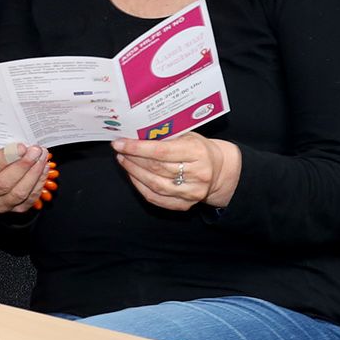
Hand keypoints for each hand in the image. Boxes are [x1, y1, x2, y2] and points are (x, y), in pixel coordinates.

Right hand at [0, 143, 56, 213]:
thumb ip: (1, 146)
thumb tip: (21, 139)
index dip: (7, 156)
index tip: (22, 147)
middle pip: (5, 182)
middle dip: (24, 165)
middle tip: (36, 151)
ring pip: (19, 192)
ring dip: (35, 174)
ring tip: (42, 158)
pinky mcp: (14, 209)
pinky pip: (30, 199)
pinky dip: (39, 183)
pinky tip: (43, 169)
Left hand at [111, 134, 241, 210]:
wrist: (219, 170)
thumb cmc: (199, 149)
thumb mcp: (188, 135)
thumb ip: (167, 136)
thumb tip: (135, 135)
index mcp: (197, 153)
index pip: (161, 151)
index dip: (137, 148)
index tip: (120, 143)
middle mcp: (197, 174)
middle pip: (156, 168)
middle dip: (133, 159)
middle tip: (120, 150)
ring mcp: (191, 192)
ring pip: (154, 185)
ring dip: (134, 172)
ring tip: (124, 161)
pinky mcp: (185, 205)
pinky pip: (156, 198)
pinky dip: (140, 187)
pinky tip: (133, 176)